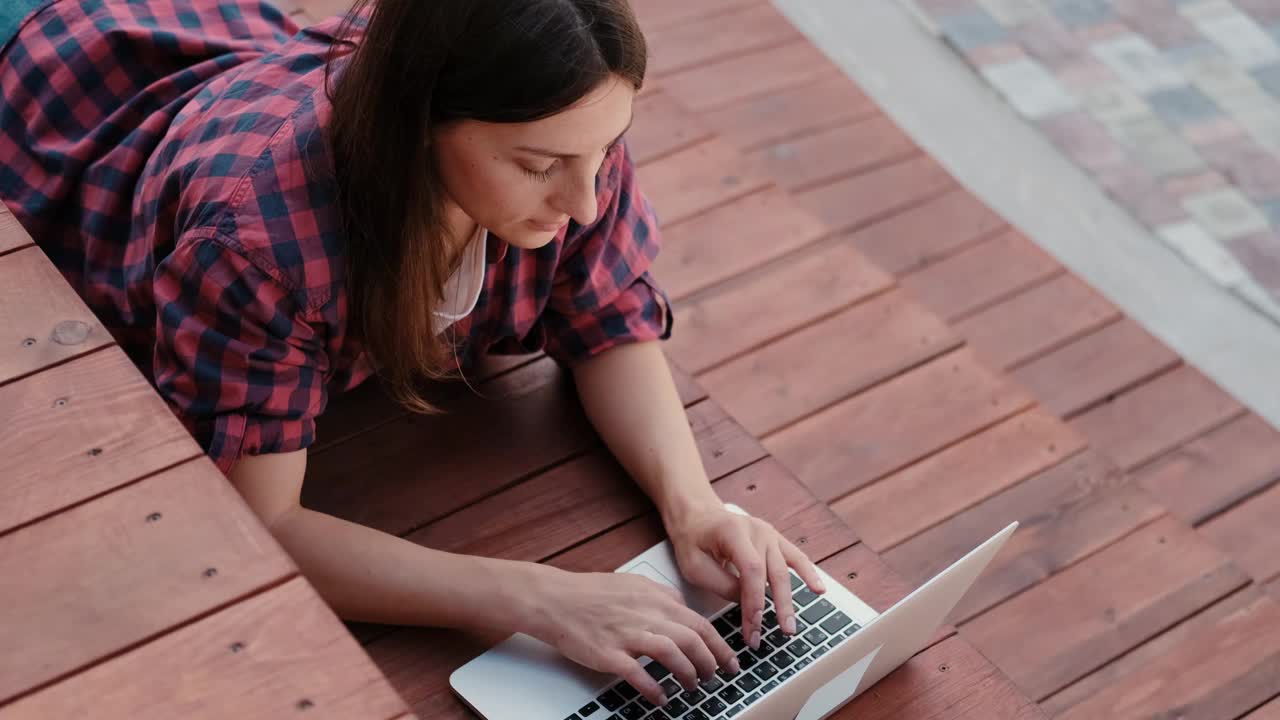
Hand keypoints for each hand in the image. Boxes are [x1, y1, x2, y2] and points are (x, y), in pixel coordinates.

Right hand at [520, 568, 740, 705]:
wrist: (554, 598)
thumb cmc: (590, 592)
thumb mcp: (634, 583)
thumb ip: (661, 595)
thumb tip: (684, 607)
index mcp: (654, 598)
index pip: (699, 622)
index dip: (719, 645)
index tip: (730, 660)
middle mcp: (645, 614)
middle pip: (691, 638)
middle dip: (711, 662)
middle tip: (716, 677)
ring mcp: (626, 634)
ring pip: (671, 653)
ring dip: (688, 673)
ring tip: (692, 686)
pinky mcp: (607, 653)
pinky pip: (637, 673)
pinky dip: (653, 688)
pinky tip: (661, 698)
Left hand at [665, 503, 825, 651]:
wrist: (697, 514)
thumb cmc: (692, 539)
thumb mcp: (694, 564)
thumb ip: (721, 584)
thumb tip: (747, 603)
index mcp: (733, 532)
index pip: (751, 571)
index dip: (755, 601)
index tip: (753, 627)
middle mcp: (756, 531)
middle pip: (772, 573)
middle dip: (774, 608)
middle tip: (775, 635)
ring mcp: (769, 534)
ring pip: (784, 571)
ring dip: (788, 601)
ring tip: (790, 627)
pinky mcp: (775, 540)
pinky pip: (795, 558)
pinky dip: (808, 574)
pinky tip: (819, 590)